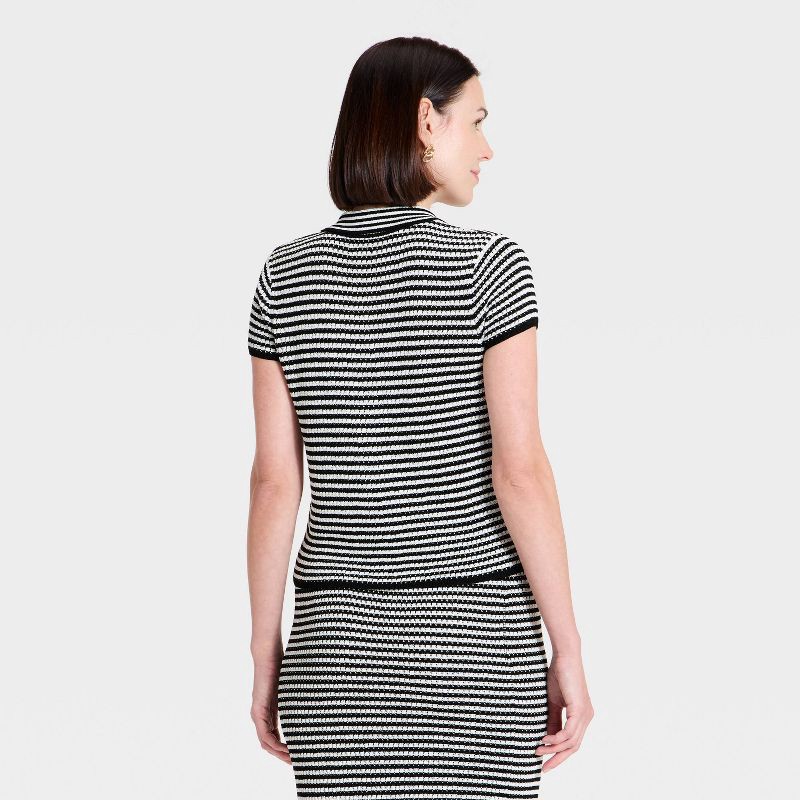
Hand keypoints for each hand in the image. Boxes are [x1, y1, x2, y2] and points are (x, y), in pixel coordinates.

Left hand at [251, 659, 291, 764]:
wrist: (268, 653)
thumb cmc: (281, 665)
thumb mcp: (291, 688)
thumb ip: (297, 700)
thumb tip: (317, 702)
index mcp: (269, 710)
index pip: (275, 735)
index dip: (286, 747)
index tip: (299, 754)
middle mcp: (261, 715)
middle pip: (269, 744)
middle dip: (283, 755)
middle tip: (297, 763)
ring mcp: (258, 714)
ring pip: (266, 743)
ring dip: (279, 754)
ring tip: (293, 761)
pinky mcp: (258, 710)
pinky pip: (264, 735)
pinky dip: (275, 745)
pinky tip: (286, 750)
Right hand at [535, 652, 593, 772]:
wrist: (564, 657)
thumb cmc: (559, 675)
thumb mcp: (554, 703)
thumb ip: (553, 720)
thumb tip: (547, 738)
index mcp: (582, 716)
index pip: (573, 742)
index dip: (559, 754)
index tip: (545, 762)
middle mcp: (587, 718)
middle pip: (574, 747)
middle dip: (557, 758)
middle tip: (542, 767)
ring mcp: (585, 714)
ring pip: (571, 742)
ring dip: (554, 749)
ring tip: (538, 750)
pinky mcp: (580, 709)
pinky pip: (569, 733)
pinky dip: (557, 739)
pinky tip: (545, 739)